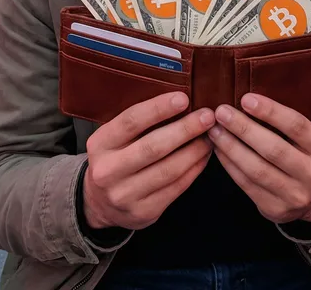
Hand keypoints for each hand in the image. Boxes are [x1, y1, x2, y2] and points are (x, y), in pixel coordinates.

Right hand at [83, 92, 214, 230]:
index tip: (184, 98)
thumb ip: (138, 122)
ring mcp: (125, 195)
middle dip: (185, 130)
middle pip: (153, 147)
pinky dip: (194, 169)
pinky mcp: (144, 212)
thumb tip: (179, 101)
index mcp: (100, 144)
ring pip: (168, 170)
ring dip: (194, 151)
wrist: (100, 204)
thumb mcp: (113, 138)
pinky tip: (204, 156)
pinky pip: (176, 188)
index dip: (158, 108)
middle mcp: (108, 171)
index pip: (131, 121)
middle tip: (207, 117)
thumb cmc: (114, 159)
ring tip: (210, 136)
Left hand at [209, 94, 310, 223]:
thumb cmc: (304, 157)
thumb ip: (286, 123)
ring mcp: (296, 196)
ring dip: (231, 147)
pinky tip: (219, 150)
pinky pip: (247, 184)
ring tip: (215, 130)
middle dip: (244, 128)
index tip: (245, 99)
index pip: (297, 126)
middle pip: (274, 149)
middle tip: (221, 112)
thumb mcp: (308, 140)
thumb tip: (248, 100)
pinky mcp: (276, 209)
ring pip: (257, 169)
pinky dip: (230, 165)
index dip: (270, 111)